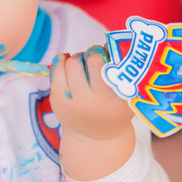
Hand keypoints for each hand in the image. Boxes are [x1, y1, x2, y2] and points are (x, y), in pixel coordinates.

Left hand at [49, 46, 135, 181]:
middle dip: (87, 54)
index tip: (104, 53)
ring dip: (74, 58)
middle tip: (93, 59)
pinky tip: (66, 62)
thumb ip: (123, 72)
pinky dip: (60, 62)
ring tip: (82, 62)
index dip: (99, 52)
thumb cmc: (115, 108)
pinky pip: (54, 72)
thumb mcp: (127, 96)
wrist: (96, 137)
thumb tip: (109, 43)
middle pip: (80, 60)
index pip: (97, 62)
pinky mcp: (57, 101)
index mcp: (108, 97)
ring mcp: (70, 101)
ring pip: (66, 64)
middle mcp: (87, 100)